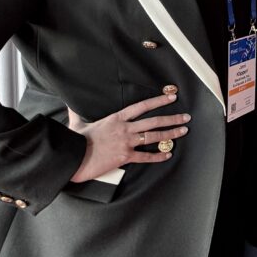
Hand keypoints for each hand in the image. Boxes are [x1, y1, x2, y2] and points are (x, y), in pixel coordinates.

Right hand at [67, 92, 190, 182]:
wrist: (72, 158)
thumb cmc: (75, 141)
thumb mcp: (77, 124)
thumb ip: (77, 114)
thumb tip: (70, 105)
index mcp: (116, 118)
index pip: (142, 106)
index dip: (158, 101)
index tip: (172, 98)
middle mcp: (125, 128)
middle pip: (154, 121)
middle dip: (172, 118)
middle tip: (186, 117)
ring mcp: (126, 142)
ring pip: (153, 136)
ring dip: (171, 134)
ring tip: (183, 131)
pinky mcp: (125, 157)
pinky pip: (145, 156)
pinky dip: (158, 156)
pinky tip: (167, 155)